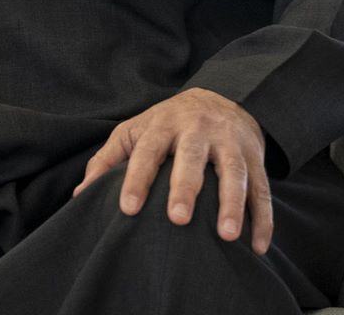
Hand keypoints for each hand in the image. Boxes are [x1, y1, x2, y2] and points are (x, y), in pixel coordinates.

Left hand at [72, 88, 272, 253]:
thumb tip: (80, 194)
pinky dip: (263, 219)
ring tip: (227, 236)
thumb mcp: (135, 131)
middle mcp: (198, 130)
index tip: (127, 208)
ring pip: (234, 172)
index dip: (136, 179)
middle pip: (193, 157)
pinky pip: (262, 189)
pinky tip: (257, 246)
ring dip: (232, 204)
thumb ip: (108, 160)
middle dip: (186, 188)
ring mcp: (230, 142)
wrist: (220, 98)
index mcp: (164, 124)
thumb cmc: (167, 123)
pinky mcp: (255, 157)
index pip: (147, 151)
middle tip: (177, 219)